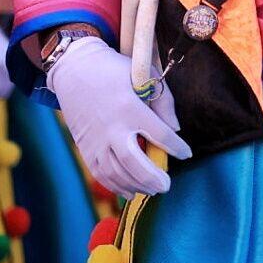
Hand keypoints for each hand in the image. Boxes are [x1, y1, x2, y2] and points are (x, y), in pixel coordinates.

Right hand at [46, 36, 190, 196]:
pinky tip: (130, 191)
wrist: (75, 70)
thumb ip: (163, 100)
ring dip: (136, 185)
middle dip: (152, 177)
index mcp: (129, 108)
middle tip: (166, 185)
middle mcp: (111, 127)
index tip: (186, 154)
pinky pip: (100, 174)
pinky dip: (115, 186)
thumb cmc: (115, 71)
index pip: (159, 133)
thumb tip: (175, 129)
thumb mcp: (144, 74)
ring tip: (152, 189)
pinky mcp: (85, 148)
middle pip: (133, 161)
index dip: (175, 147)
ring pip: (116, 172)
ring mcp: (96, 140)